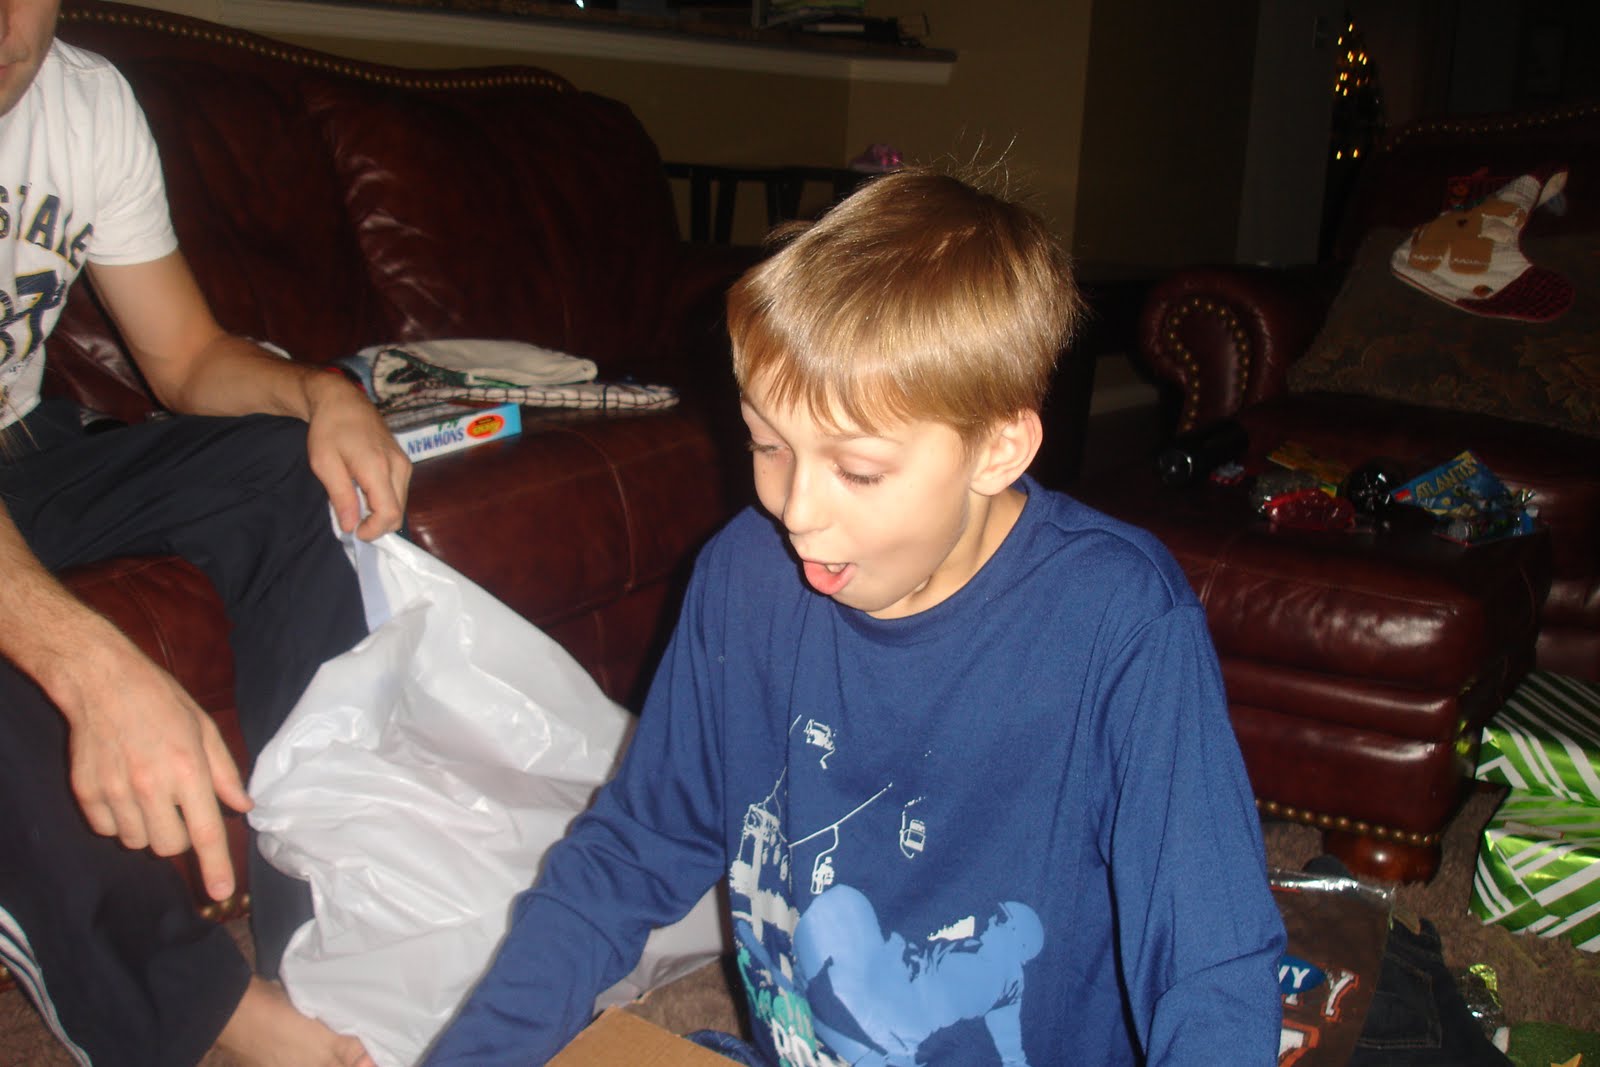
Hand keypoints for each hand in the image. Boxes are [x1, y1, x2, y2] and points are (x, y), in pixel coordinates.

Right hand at [58, 628, 250, 901]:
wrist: (102, 682)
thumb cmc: (161, 701)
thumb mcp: (205, 729)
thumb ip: (224, 773)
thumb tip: (243, 807)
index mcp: (187, 770)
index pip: (205, 832)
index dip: (215, 866)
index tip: (221, 893)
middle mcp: (150, 786)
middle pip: (169, 846)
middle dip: (178, 836)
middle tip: (177, 805)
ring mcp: (114, 791)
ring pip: (137, 842)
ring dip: (148, 828)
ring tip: (147, 792)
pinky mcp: (86, 793)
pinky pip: (107, 830)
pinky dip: (118, 820)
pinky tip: (122, 790)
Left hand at [305, 374, 411, 540]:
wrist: (342, 399)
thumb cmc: (328, 430)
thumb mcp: (324, 464)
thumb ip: (340, 496)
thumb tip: (350, 526)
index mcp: (378, 468)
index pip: (389, 513)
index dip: (373, 530)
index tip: (354, 531)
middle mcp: (398, 467)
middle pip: (399, 513)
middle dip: (376, 524)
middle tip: (351, 519)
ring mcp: (404, 463)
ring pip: (401, 503)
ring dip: (380, 512)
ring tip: (355, 503)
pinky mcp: (404, 461)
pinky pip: (399, 491)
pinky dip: (384, 500)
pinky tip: (364, 491)